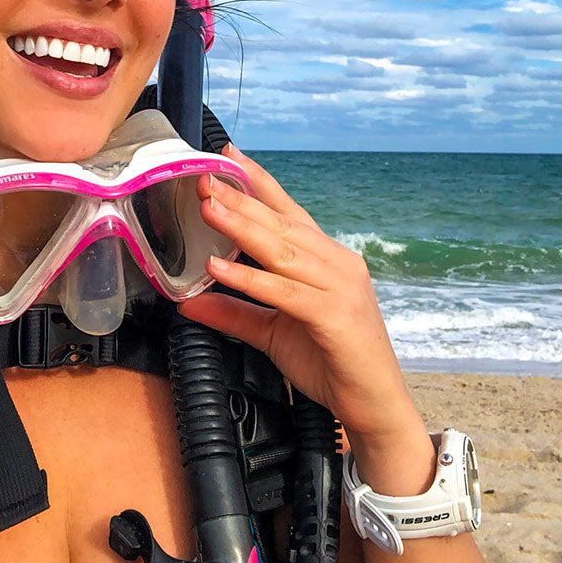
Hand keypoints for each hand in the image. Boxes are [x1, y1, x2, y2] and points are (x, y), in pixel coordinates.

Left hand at [180, 143, 426, 455]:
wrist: (373, 406)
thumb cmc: (330, 361)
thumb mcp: (271, 331)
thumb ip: (233, 312)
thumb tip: (187, 300)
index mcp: (326, 258)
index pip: (288, 210)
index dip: (258, 182)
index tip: (229, 156)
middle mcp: (337, 262)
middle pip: (281, 223)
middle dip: (240, 198)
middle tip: (205, 178)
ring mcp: (340, 286)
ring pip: (283, 249)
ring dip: (241, 227)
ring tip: (208, 208)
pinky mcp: (335, 314)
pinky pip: (286, 291)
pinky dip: (251, 278)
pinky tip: (220, 267)